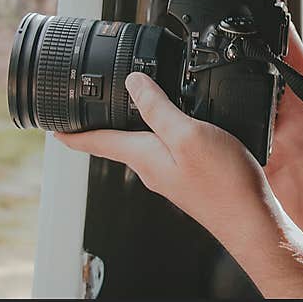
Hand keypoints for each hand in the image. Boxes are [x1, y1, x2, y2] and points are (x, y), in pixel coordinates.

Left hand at [54, 72, 272, 244]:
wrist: (250, 218)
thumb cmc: (222, 183)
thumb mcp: (186, 135)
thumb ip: (158, 108)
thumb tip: (134, 83)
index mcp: (144, 156)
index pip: (96, 141)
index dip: (71, 132)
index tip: (52, 125)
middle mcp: (153, 167)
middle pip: (118, 140)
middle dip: (104, 122)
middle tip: (91, 105)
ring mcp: (172, 173)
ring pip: (145, 143)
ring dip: (135, 124)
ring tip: (132, 105)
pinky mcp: (191, 175)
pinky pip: (169, 147)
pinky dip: (164, 130)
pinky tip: (178, 122)